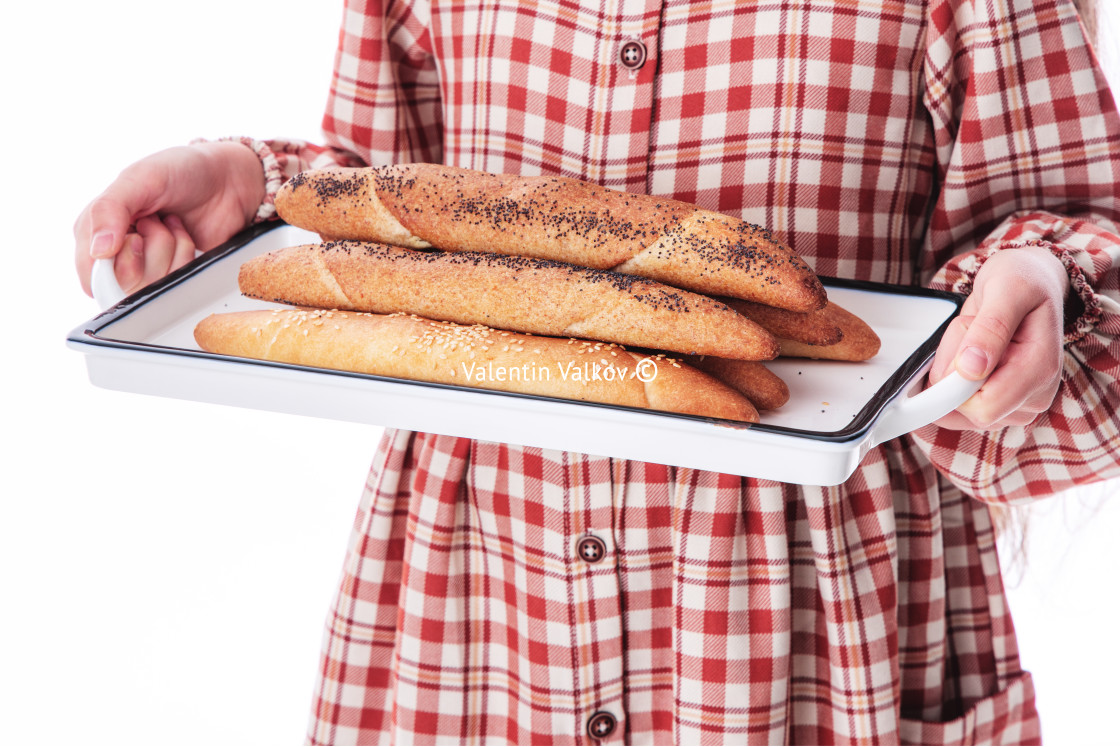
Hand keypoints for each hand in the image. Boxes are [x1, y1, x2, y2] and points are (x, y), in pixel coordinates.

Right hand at [74, 141, 265, 296]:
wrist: (226, 179)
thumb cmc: (179, 169)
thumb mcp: (139, 179)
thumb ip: (109, 210)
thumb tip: (99, 251)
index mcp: (93, 228)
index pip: (93, 275)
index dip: (118, 264)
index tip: (137, 237)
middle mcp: (116, 250)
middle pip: (125, 285)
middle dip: (150, 252)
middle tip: (156, 222)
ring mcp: (146, 264)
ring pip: (153, 286)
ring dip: (171, 251)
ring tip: (172, 224)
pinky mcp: (173, 271)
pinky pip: (177, 283)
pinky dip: (186, 257)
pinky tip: (185, 235)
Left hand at [928, 245, 1068, 430]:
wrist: (1030, 281)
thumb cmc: (1022, 280)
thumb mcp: (1006, 289)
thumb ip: (990, 328)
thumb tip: (971, 370)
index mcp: (1041, 369)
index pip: (984, 407)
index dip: (953, 385)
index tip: (953, 346)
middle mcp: (1037, 394)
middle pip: (967, 409)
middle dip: (952, 372)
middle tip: (968, 332)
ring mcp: (1021, 403)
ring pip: (959, 409)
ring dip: (951, 374)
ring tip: (973, 340)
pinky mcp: (1005, 404)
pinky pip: (958, 408)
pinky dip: (951, 382)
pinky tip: (967, 356)